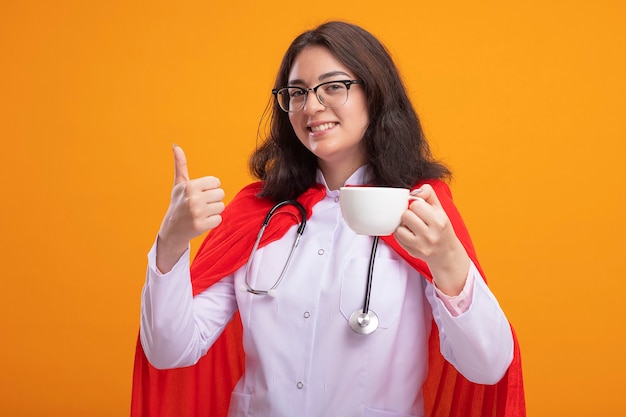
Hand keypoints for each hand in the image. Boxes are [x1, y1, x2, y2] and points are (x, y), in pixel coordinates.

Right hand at [156, 145, 224, 272]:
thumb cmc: (178, 203)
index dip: (210, 188)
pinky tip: (202, 221)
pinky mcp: (201, 225)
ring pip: (221, 207)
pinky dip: (213, 221)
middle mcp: (193, 198)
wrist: (172, 229)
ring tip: (201, 212)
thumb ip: (180, 165)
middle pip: (221, 194)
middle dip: (213, 199)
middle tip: (201, 204)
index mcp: (190, 186)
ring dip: (214, 210)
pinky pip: (219, 219)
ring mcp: (197, 213)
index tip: (200, 194)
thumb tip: (176, 146)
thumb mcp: (179, 184)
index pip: (216, 182)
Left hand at [393, 184, 469, 294]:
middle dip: (409, 214)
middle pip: (406, 215)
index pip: (416, 205)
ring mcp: (421, 245)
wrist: (446, 252)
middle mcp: (431, 234)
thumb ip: (428, 194)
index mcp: (439, 221)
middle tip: (416, 218)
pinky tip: (409, 233)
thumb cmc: (441, 228)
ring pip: (400, 227)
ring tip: (412, 226)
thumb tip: (414, 191)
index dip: (416, 205)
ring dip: (403, 225)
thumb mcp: (439, 209)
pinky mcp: (412, 251)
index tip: (420, 210)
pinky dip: (401, 233)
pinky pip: (397, 237)